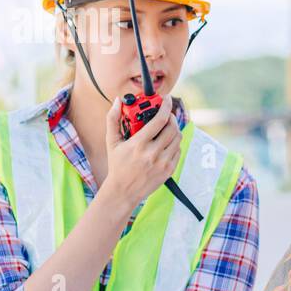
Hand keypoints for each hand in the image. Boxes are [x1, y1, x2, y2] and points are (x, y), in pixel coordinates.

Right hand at [100, 96, 180, 210]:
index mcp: (138, 144)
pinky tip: (166, 143)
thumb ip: (113, 119)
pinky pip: (178, 151)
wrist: (123, 191)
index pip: (159, 120)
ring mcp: (163, 163)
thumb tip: (117, 101)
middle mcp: (153, 153)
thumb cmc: (117, 165)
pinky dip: (174, 143)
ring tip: (166, 128)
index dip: (165, 106)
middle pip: (172, 128)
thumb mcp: (112, 142)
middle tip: (166, 115)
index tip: (167, 98)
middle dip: (171, 117)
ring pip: (178, 138)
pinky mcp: (169, 170)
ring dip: (174, 129)